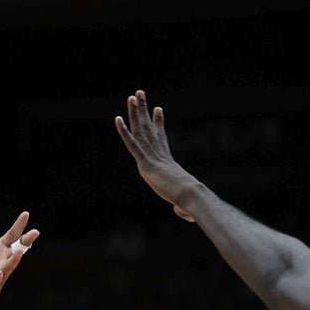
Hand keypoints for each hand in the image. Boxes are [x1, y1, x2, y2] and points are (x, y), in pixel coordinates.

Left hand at [0, 210, 38, 309]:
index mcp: (0, 249)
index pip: (12, 235)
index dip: (19, 225)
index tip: (26, 214)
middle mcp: (3, 259)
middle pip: (18, 249)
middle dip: (26, 241)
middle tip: (36, 232)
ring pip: (9, 265)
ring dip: (14, 259)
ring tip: (19, 252)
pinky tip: (0, 273)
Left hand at [115, 89, 198, 222]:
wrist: (192, 196)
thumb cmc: (192, 202)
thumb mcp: (184, 204)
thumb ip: (182, 208)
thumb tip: (187, 216)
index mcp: (168, 162)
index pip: (161, 139)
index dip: (158, 123)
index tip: (157, 109)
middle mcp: (160, 155)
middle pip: (149, 129)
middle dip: (144, 110)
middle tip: (140, 93)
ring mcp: (153, 158)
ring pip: (142, 131)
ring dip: (136, 113)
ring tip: (133, 96)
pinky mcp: (146, 164)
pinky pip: (133, 145)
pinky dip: (125, 132)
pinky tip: (117, 120)